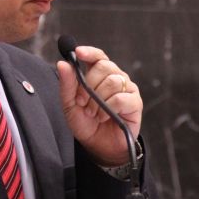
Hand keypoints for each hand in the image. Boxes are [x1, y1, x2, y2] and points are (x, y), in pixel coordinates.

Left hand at [56, 45, 141, 166]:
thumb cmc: (86, 123)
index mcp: (100, 75)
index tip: (77, 52)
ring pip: (112, 81)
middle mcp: (115, 77)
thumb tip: (63, 63)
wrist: (98, 146)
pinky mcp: (135, 102)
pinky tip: (105, 117)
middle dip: (89, 85)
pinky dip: (109, 108)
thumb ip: (67, 84)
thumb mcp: (70, 105)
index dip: (89, 52)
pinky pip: (121, 98)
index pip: (98, 56)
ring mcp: (127, 89)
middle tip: (82, 102)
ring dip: (98, 100)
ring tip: (93, 113)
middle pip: (104, 66)